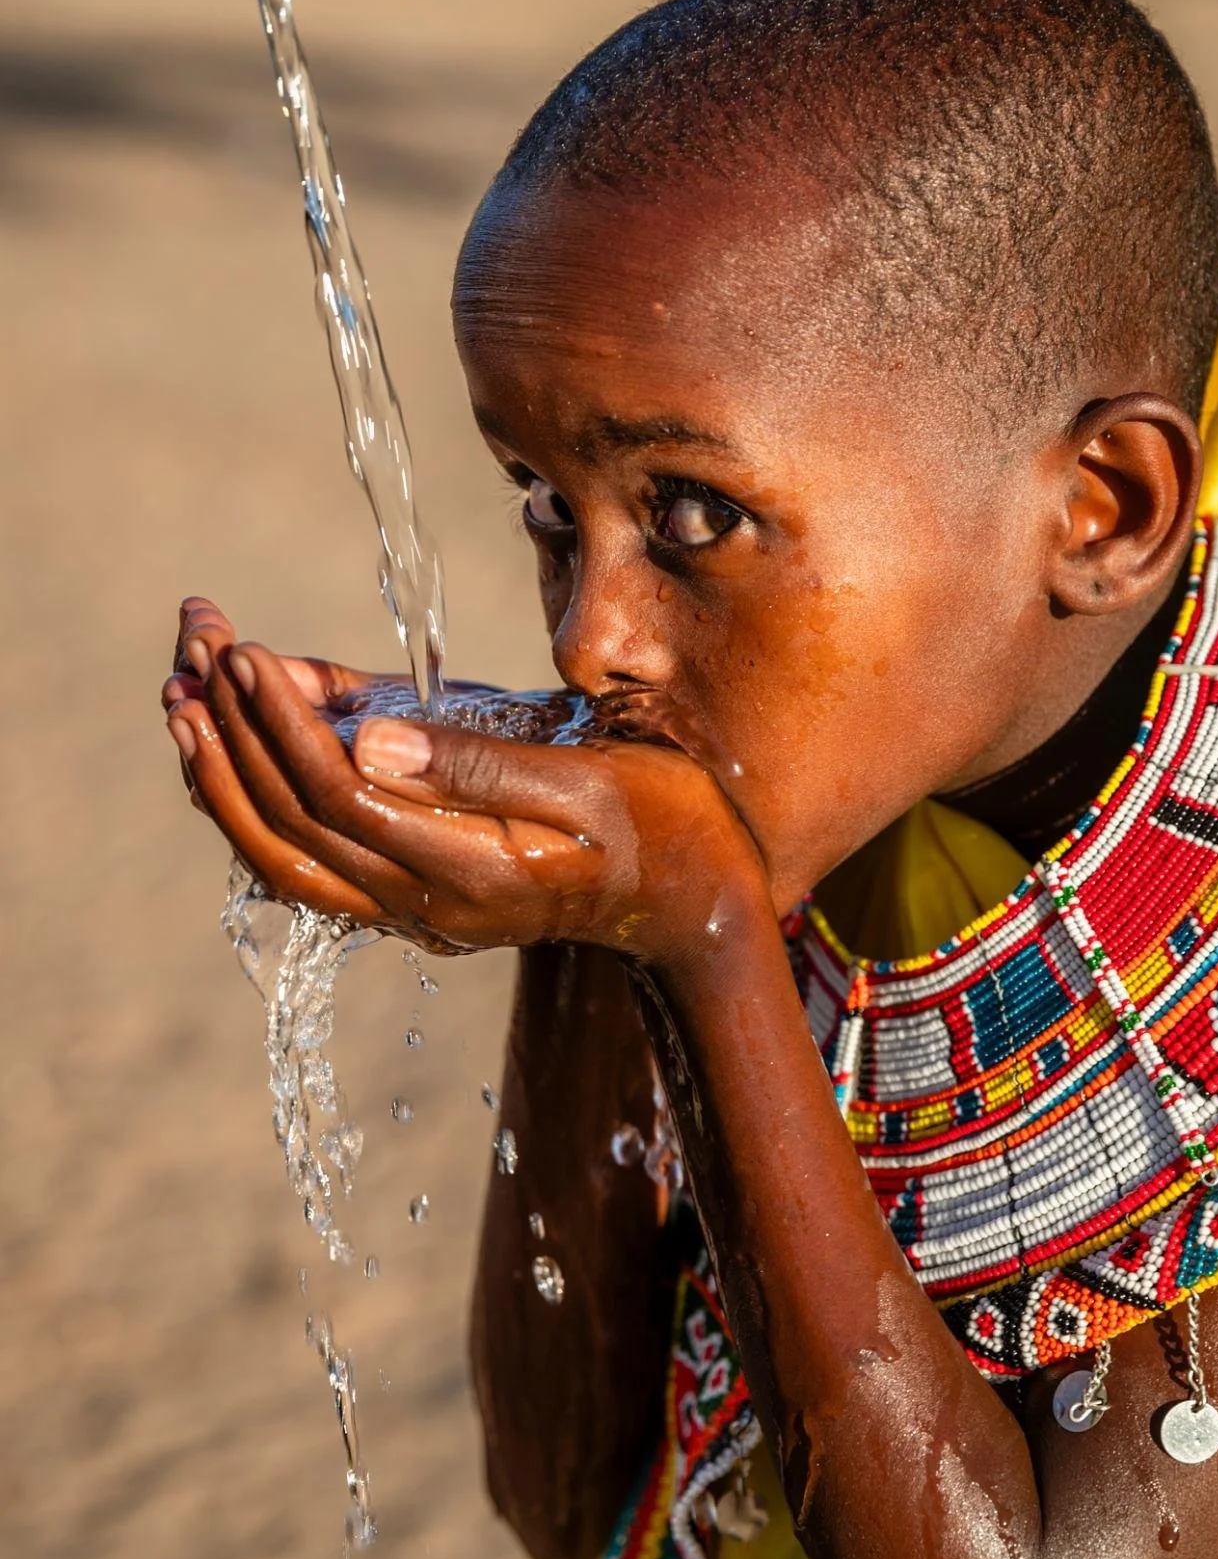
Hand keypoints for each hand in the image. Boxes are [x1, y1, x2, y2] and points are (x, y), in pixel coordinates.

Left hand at [163, 607, 767, 966]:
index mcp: (469, 872)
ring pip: (280, 857)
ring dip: (221, 779)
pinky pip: (307, 865)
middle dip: (230, 737)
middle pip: (288, 828)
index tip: (246, 653)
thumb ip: (479, 763)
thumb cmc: (663, 823)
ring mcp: (413, 911)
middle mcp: (426, 904)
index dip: (280, 726)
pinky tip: (226, 747)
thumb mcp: (592, 777)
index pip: (338, 797)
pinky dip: (255, 807)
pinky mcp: (411, 899)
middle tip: (195, 646)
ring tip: (180, 694)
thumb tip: (364, 738)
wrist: (696, 905)